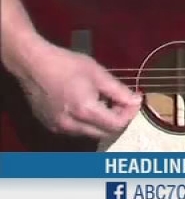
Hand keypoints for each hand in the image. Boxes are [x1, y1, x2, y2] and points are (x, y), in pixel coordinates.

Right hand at [16, 41, 141, 138]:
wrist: (33, 65)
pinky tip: (87, 106)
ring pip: (91, 133)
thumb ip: (119, 91)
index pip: (116, 125)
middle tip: (122, 102)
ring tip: (105, 102)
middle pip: (105, 133)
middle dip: (118, 119)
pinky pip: (76, 130)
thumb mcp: (98, 74)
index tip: (134, 101)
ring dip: (103, 122)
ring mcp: (58, 128)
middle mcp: (71, 125)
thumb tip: (136, 101)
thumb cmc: (67, 65)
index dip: (129, 114)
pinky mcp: (50, 126)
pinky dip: (87, 123)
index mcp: (85, 111)